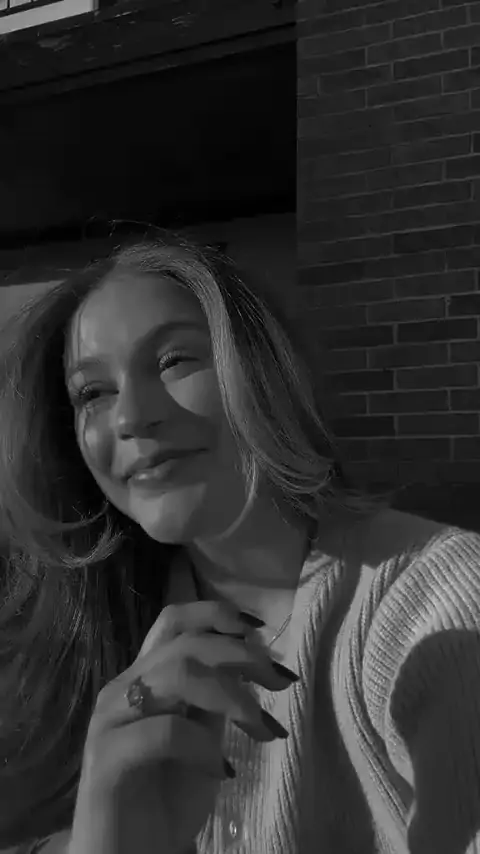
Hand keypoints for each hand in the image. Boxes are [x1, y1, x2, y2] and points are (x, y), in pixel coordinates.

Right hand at [70, 601, 296, 853]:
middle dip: (242, 656)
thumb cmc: (166, 799)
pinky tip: (223, 769)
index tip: (260, 629)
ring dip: (231, 696)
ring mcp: (110, 719)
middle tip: (282, 682)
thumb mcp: (204, 740)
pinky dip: (202, 745)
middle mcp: (123, 687)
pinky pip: (163, 731)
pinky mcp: (107, 756)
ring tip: (262, 728)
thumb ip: (217, 699)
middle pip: (186, 643)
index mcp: (144, 677)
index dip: (216, 614)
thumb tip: (255, 659)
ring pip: (177, 675)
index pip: (174, 620)